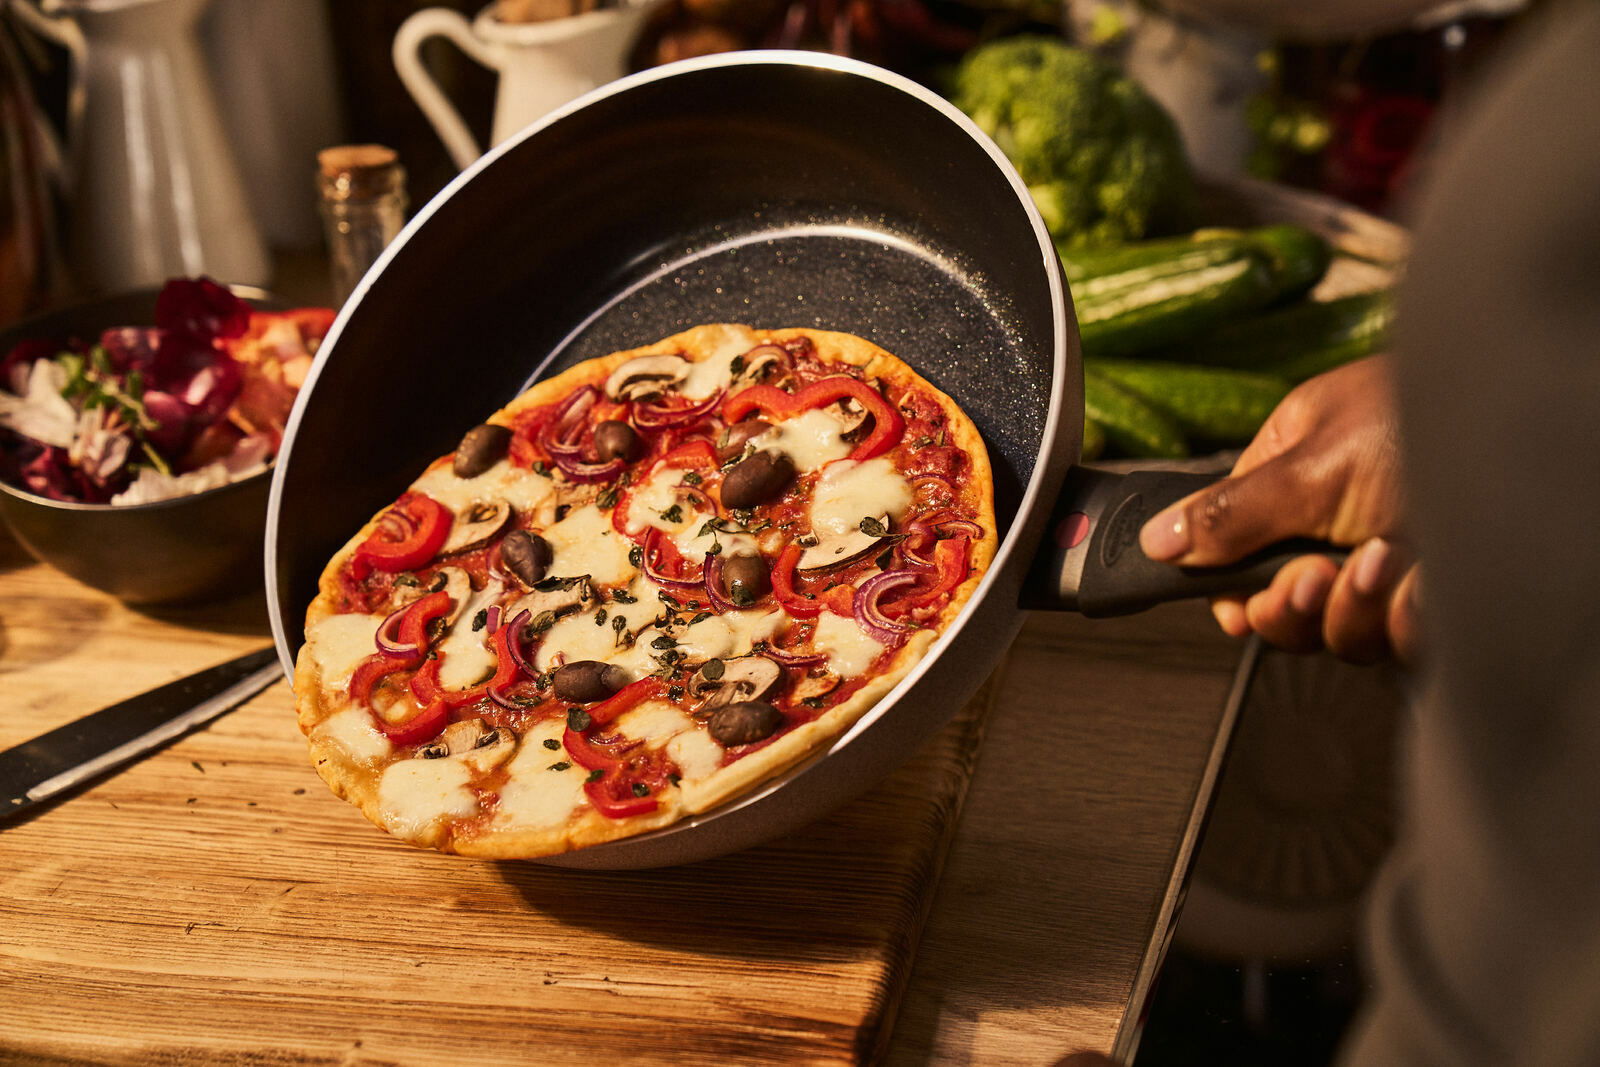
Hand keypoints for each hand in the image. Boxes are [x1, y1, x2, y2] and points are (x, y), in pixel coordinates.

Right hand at [1136, 356, 1418, 662]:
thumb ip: (1229, 512)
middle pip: (1280, 605)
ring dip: (1356, 606)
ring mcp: (1388, 562)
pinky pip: (1397, 640)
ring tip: (1388, 560)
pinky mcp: (1433, 599)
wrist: (1546, 439)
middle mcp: (1338, 520)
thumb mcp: (1312, 464)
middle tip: (1317, 576)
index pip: (1233, 549)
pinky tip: (1428, 576)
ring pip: (1337, 633)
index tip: (1238, 607)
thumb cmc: (1431, 420)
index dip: (1233, 589)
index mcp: (1295, 472)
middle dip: (1296, 602)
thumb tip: (1156, 539)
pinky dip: (1410, 615)